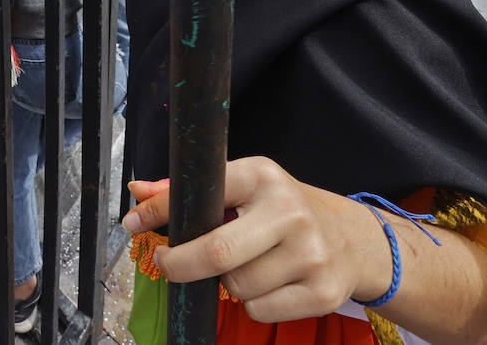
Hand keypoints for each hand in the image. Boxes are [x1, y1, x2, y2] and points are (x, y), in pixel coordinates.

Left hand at [122, 157, 389, 322]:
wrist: (353, 240)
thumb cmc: (283, 210)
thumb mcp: (243, 187)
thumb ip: (190, 191)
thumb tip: (137, 193)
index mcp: (262, 177)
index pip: (201, 193)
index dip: (160, 212)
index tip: (133, 224)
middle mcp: (289, 212)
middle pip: (216, 253)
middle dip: (180, 264)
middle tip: (169, 264)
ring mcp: (310, 254)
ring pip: (236, 287)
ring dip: (226, 284)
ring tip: (244, 265)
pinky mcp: (322, 292)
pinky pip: (259, 310)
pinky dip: (252, 303)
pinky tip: (268, 283)